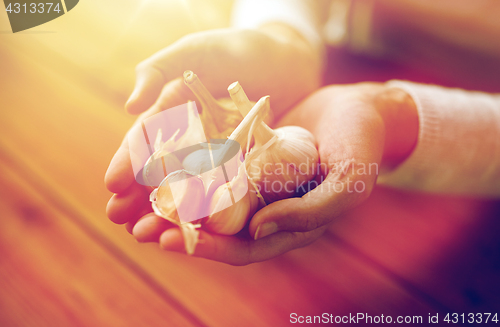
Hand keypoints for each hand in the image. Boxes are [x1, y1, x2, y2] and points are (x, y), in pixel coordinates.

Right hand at [105, 26, 321, 235]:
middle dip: (137, 198)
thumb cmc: (231, 49)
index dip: (126, 163)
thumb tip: (131, 106)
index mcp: (168, 116)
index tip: (112, 184)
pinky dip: (205, 211)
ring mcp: (213, 156)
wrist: (281, 59)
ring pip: (184, 189)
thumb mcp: (191, 52)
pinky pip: (220, 192)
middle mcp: (187, 140)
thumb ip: (159, 72)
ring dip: (165, 212)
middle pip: (158, 173)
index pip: (142, 142)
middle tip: (121, 221)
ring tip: (148, 233)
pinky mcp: (239, 167)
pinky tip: (192, 228)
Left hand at [152, 83, 417, 264]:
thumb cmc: (361, 148)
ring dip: (174, 201)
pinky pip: (213, 164)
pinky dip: (188, 166)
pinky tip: (160, 161)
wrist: (361, 109)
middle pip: (216, 227)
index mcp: (288, 227)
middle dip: (178, 229)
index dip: (206, 249)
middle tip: (138, 228)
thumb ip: (308, 214)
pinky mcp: (247, 155)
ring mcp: (255, 182)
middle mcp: (267, 209)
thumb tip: (257, 233)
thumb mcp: (346, 183)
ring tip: (135, 200)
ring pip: (208, 198)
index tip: (169, 241)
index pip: (242, 248)